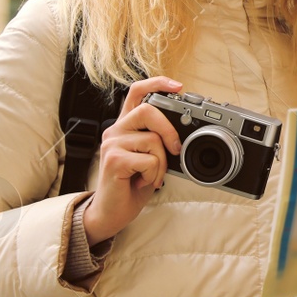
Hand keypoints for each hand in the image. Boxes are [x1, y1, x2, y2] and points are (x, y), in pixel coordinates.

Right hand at [83, 77, 183, 244]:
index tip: (178, 86)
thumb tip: (184, 134)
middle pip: (148, 110)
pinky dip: (155, 174)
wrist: (112, 212)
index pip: (137, 92)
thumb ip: (159, 141)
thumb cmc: (132, 185)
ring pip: (153, 139)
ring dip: (162, 162)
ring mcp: (112, 144)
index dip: (157, 83)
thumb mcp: (150, 158)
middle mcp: (115, 130)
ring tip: (151, 175)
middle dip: (169, 129)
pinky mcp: (113, 159)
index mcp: (125, 126)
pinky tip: (143, 182)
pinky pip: (149, 160)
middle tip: (176, 149)